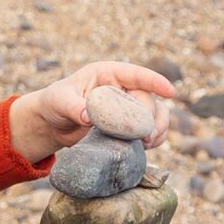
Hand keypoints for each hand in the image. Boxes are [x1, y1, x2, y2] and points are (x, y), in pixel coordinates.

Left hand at [10, 59, 178, 164]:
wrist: (53, 123)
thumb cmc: (55, 103)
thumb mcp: (59, 101)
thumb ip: (73, 106)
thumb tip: (88, 117)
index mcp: (108, 74)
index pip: (136, 74)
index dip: (154, 81)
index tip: (170, 91)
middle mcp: (123, 89)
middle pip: (147, 99)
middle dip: (151, 117)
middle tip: (145, 136)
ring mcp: (128, 108)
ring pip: (156, 114)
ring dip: (158, 129)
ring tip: (149, 143)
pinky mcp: (128, 126)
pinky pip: (149, 130)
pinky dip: (153, 139)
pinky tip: (147, 148)